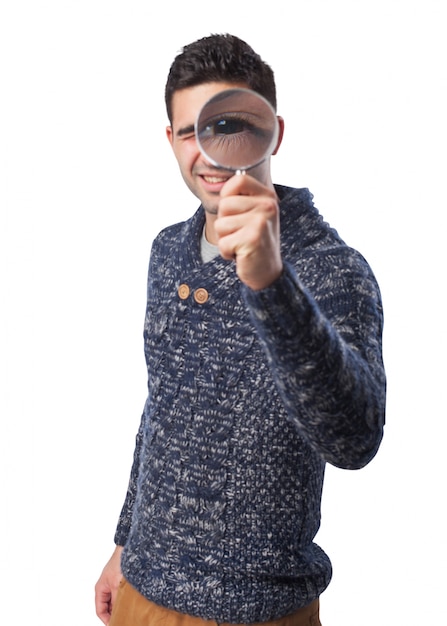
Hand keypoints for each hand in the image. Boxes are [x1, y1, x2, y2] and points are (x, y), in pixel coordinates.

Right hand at [95, 546, 122, 623]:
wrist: (129, 548)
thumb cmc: (119, 562)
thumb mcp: (117, 585)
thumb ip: (116, 601)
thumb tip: (118, 613)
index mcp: (100, 589)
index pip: (100, 610)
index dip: (106, 620)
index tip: (115, 624)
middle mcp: (106, 587)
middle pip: (108, 607)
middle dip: (114, 614)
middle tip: (124, 619)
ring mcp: (114, 584)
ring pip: (115, 601)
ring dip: (120, 606)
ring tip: (129, 613)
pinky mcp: (122, 581)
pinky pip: (121, 595)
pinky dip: (125, 600)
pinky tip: (132, 603)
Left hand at [215, 174, 282, 290]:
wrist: (268, 272)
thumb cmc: (254, 242)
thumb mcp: (252, 215)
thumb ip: (240, 198)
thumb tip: (215, 178)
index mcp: (267, 196)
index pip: (238, 180)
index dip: (227, 195)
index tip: (235, 212)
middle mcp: (267, 206)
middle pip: (224, 204)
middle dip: (225, 224)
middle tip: (241, 235)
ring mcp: (261, 222)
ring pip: (221, 225)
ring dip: (225, 239)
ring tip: (241, 244)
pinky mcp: (253, 239)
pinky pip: (223, 243)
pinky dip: (227, 253)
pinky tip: (241, 255)